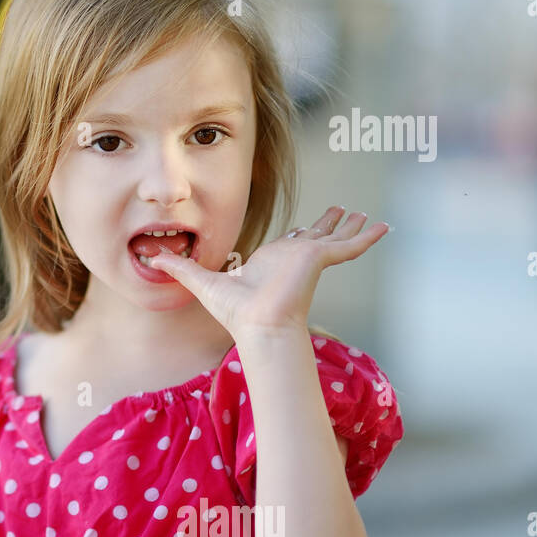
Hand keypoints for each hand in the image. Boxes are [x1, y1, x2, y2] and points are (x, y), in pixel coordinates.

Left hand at [142, 206, 389, 337]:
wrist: (257, 327)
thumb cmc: (235, 313)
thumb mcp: (202, 281)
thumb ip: (180, 267)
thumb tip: (152, 258)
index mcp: (271, 263)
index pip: (290, 244)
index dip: (300, 234)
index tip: (305, 226)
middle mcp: (292, 259)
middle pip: (316, 235)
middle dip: (330, 224)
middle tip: (343, 210)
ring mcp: (308, 259)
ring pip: (335, 237)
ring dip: (350, 226)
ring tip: (366, 215)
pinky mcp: (319, 259)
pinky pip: (348, 245)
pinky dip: (366, 237)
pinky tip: (384, 227)